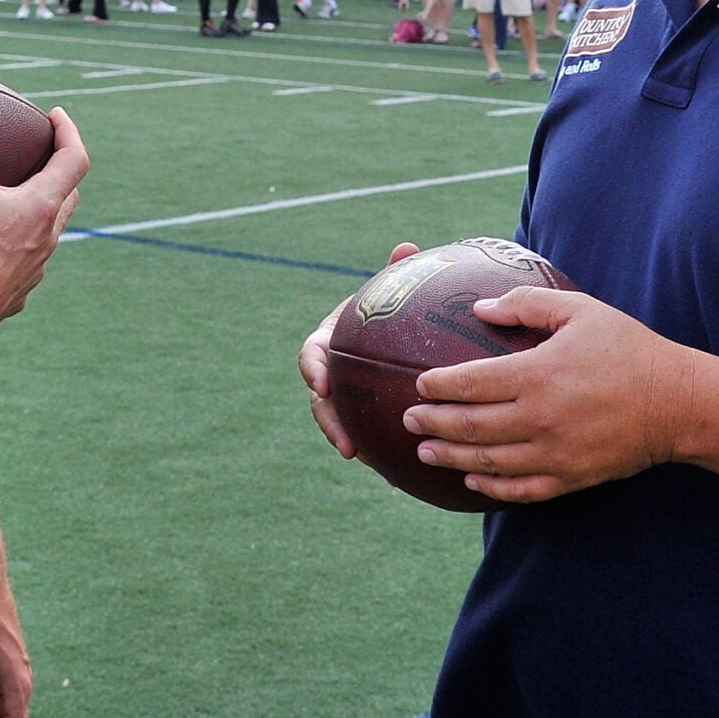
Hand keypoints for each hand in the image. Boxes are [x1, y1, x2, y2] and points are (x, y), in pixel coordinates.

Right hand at [0, 90, 88, 361]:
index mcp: (40, 209)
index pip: (74, 160)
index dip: (69, 132)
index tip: (55, 117)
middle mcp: (44, 243)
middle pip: (66, 199)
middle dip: (58, 173)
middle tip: (39, 156)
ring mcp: (30, 275)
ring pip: (46, 237)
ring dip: (39, 214)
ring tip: (14, 202)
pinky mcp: (9, 300)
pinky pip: (23, 270)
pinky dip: (16, 252)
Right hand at [298, 241, 416, 460]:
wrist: (396, 334)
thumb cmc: (391, 309)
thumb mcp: (391, 293)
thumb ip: (395, 275)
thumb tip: (406, 247)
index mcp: (331, 339)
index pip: (312, 353)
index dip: (312, 369)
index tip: (322, 383)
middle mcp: (332, 370)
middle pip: (321, 399)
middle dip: (328, 422)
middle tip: (345, 444)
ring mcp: (344, 394)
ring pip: (337, 421)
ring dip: (346, 441)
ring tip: (364, 460)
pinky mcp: (359, 413)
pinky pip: (361, 432)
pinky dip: (371, 449)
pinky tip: (393, 470)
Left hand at [404, 286, 689, 503]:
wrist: (676, 403)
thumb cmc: (627, 349)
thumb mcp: (579, 311)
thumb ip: (526, 304)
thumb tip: (480, 306)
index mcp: (539, 374)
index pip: (472, 383)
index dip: (440, 386)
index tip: (419, 383)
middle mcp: (541, 418)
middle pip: (471, 427)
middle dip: (433, 424)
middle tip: (409, 419)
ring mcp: (555, 454)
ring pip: (488, 462)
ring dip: (451, 457)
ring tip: (425, 450)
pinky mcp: (570, 477)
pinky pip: (520, 488)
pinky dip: (491, 485)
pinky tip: (472, 477)